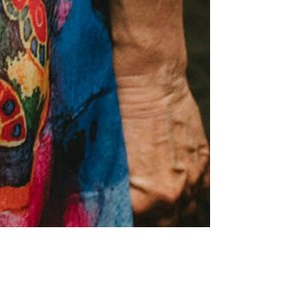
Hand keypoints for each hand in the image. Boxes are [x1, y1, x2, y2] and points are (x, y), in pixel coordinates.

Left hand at [113, 63, 207, 224]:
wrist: (148, 76)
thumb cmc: (117, 110)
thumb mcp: (103, 154)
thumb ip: (107, 185)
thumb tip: (97, 198)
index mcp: (145, 199)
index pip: (130, 224)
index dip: (118, 218)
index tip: (111, 215)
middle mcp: (174, 194)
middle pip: (162, 225)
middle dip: (145, 219)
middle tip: (131, 209)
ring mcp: (194, 177)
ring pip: (185, 210)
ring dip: (168, 209)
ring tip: (151, 201)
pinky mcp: (204, 159)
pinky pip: (201, 189)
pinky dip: (188, 190)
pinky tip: (173, 184)